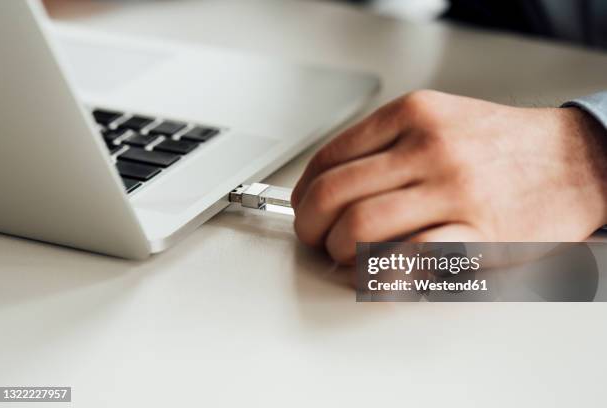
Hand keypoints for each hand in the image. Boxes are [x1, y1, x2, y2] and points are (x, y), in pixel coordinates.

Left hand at [291, 90, 606, 262]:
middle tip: (315, 238)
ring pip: (361, 226)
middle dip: (310, 226)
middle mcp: (428, 148)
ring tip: (345, 256)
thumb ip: (384, 145)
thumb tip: (331, 182)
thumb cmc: (501, 146)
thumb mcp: (438, 119)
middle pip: (334, 194)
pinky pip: (408, 258)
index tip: (304, 208)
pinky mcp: (477, 234)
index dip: (304, 191)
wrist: (576, 161)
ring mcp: (452, 191)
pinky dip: (378, 273)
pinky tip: (374, 274)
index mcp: (412, 116)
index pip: (329, 158)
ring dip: (339, 251)